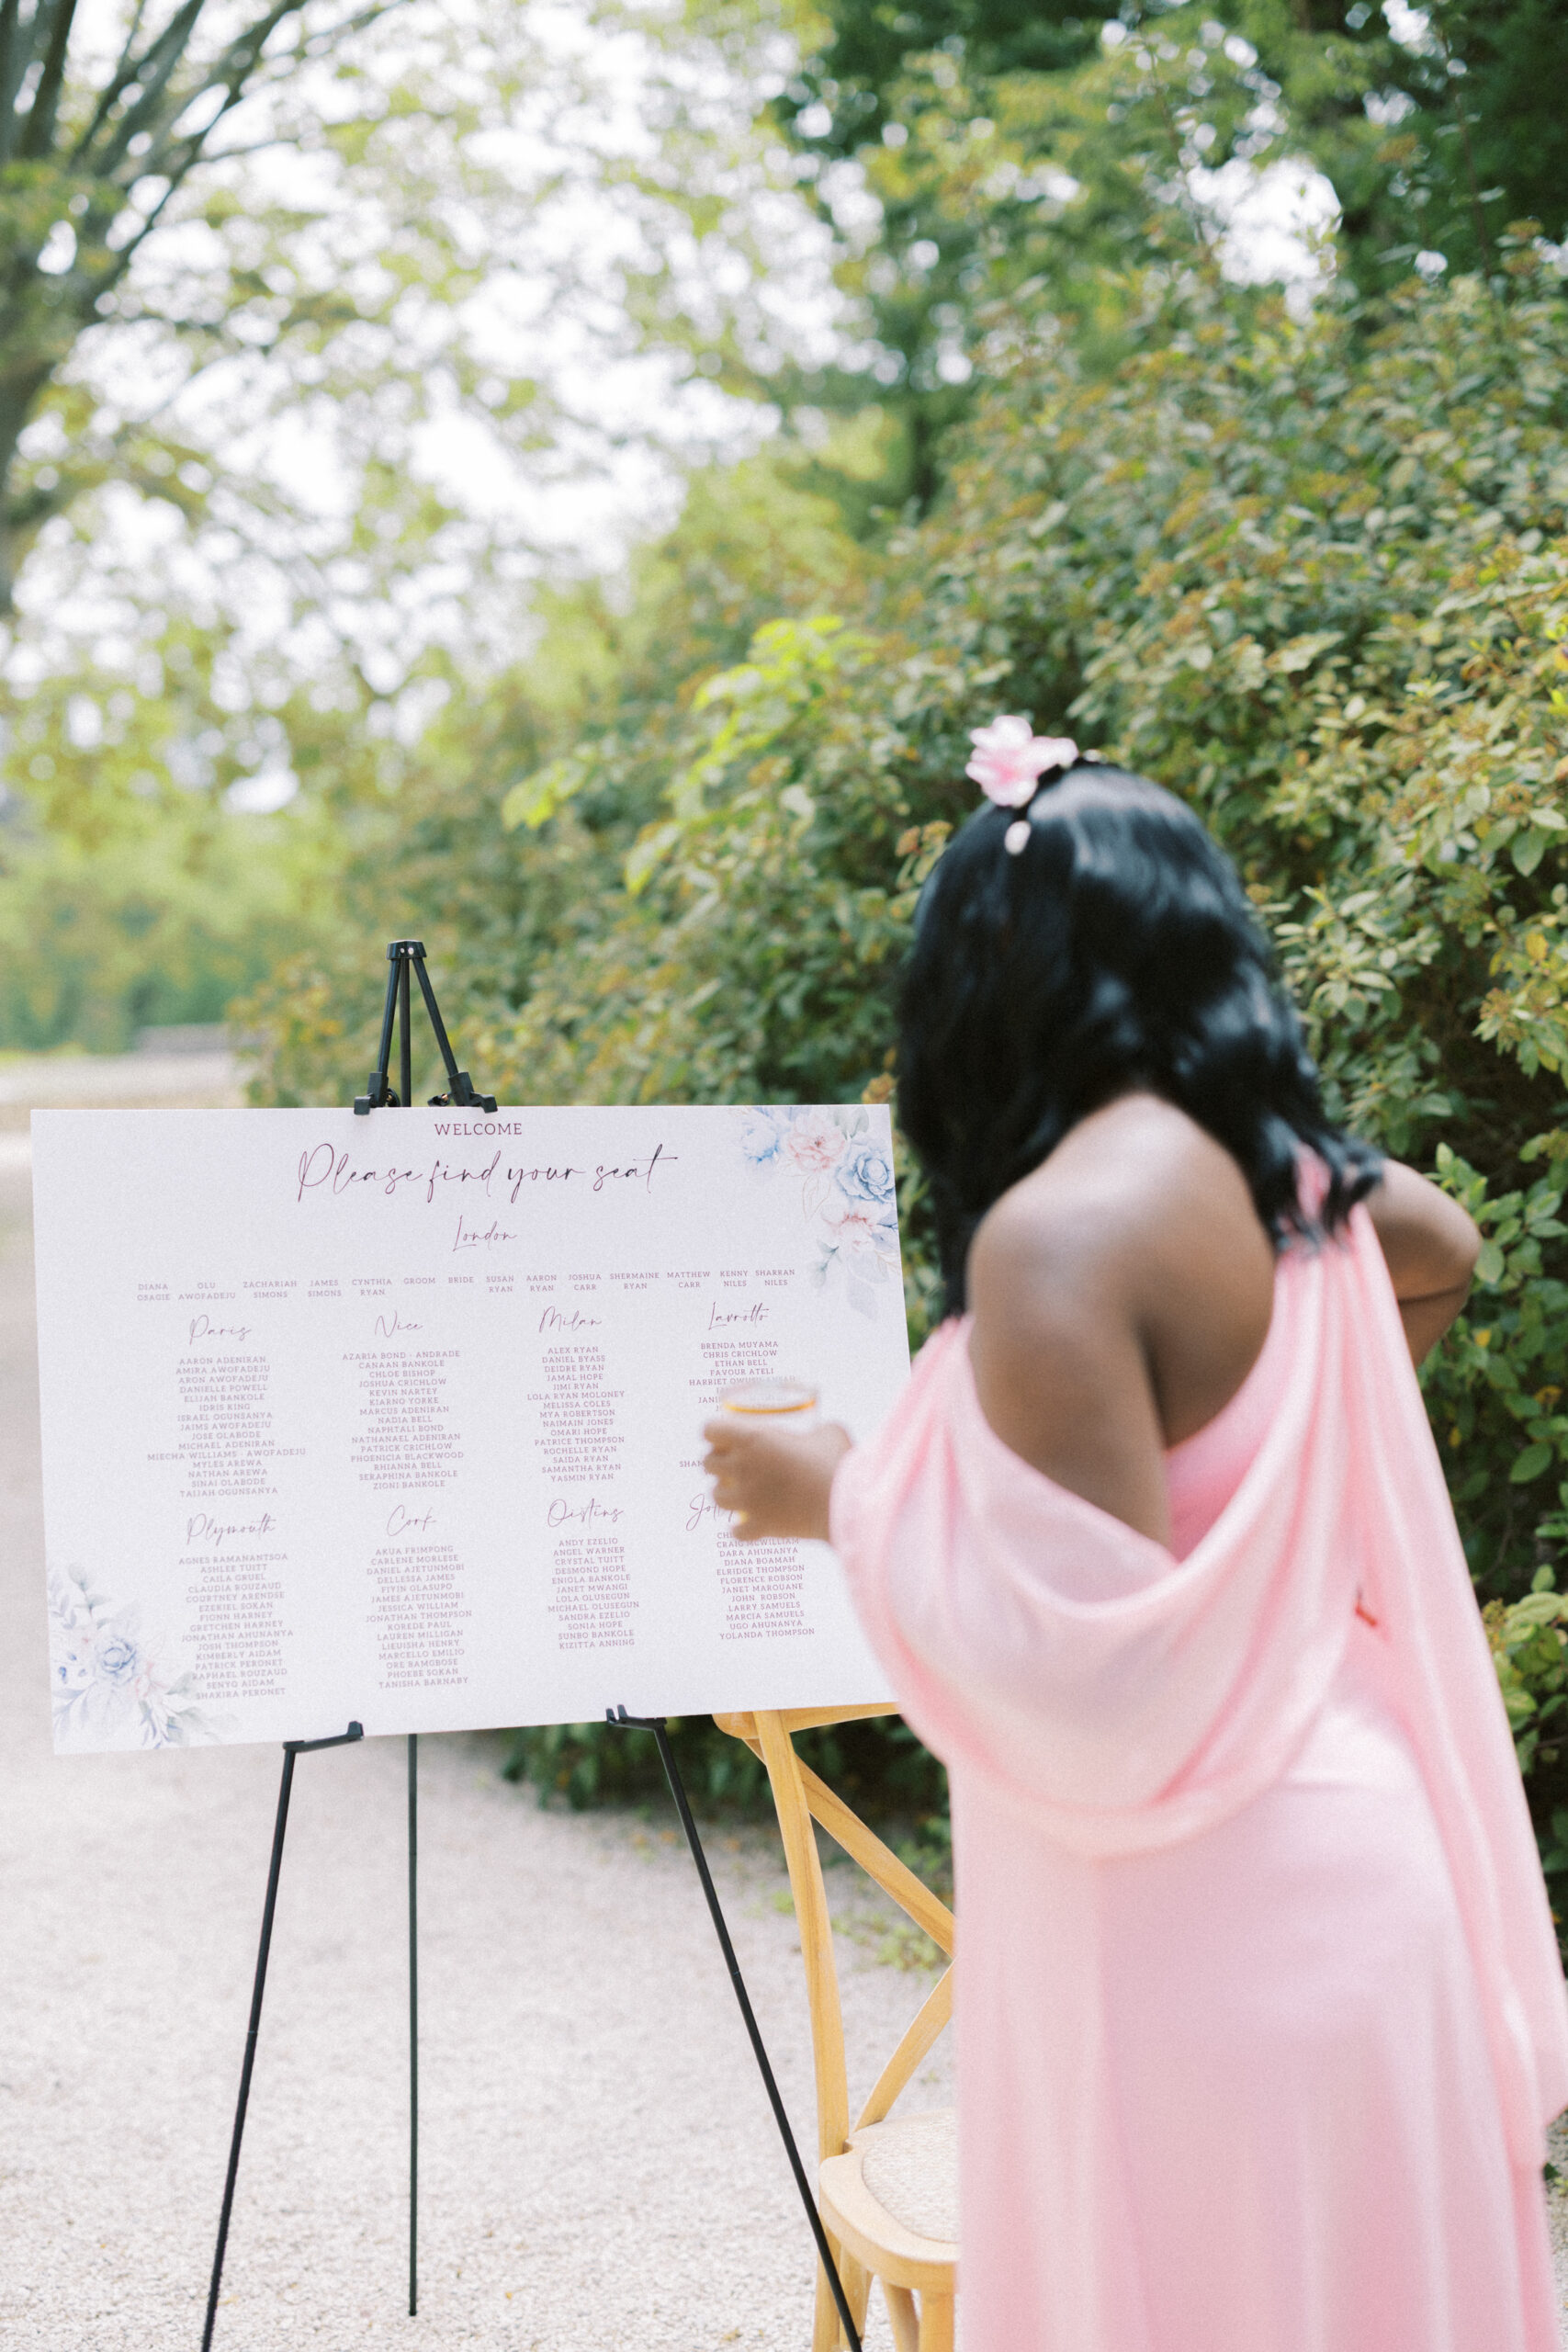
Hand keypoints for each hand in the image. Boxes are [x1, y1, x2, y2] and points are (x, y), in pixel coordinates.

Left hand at [701, 1417, 852, 1542]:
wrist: (843, 1502)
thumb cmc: (835, 1461)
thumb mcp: (828, 1433)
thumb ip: (816, 1432)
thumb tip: (819, 1436)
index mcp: (752, 1439)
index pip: (710, 1430)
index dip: (715, 1432)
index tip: (725, 1435)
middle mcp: (742, 1468)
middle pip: (707, 1463)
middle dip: (717, 1462)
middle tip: (733, 1462)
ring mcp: (747, 1500)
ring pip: (716, 1497)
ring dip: (725, 1493)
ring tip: (740, 1492)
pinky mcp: (759, 1526)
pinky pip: (737, 1531)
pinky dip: (741, 1528)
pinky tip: (748, 1524)